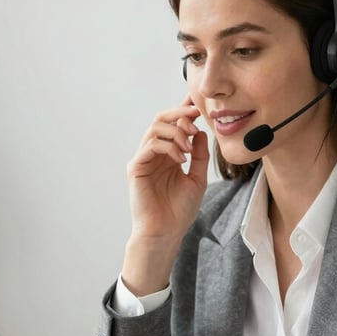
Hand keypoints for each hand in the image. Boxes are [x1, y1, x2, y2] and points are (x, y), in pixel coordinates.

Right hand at [128, 97, 207, 239]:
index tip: (197, 103)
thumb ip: (199, 155)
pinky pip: (150, 146)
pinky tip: (180, 158)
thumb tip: (200, 132)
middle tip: (195, 116)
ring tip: (189, 147)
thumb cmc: (179, 210)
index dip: (183, 111)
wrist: (165, 232)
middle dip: (179, 114)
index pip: (173, 125)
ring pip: (155, 129)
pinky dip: (168, 147)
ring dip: (176, 132)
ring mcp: (143, 159)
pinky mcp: (135, 168)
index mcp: (167, 154)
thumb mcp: (197, 178)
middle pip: (161, 119)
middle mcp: (153, 153)